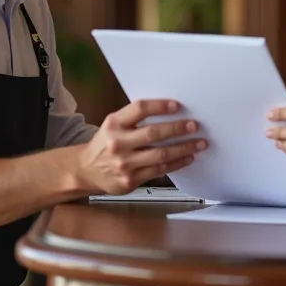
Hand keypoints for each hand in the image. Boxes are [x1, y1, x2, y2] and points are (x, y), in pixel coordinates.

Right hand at [77, 99, 206, 194]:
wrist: (86, 170)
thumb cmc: (106, 144)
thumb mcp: (113, 125)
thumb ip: (134, 119)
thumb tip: (169, 113)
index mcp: (114, 124)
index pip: (139, 109)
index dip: (160, 106)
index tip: (177, 106)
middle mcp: (118, 142)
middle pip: (153, 133)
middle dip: (178, 129)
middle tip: (194, 125)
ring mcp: (124, 163)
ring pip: (160, 154)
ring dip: (183, 148)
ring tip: (199, 143)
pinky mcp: (131, 179)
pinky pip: (159, 170)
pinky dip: (176, 163)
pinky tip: (187, 158)